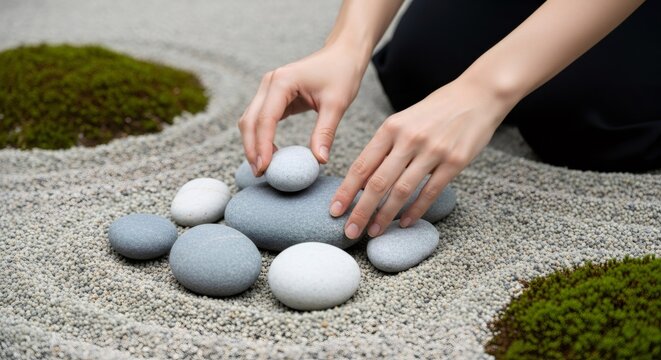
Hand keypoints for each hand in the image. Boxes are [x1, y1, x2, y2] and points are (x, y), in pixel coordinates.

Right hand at [238, 44, 365, 175]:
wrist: (342, 54)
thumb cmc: (341, 73)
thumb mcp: (336, 104)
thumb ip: (325, 132)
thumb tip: (319, 160)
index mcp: (281, 82)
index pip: (265, 119)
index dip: (262, 146)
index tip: (265, 168)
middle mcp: (269, 83)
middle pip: (250, 121)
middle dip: (252, 149)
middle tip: (261, 174)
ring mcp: (268, 89)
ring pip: (250, 121)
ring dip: (253, 144)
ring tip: (263, 168)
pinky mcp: (273, 96)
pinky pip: (260, 119)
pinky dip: (261, 137)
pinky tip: (270, 154)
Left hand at [329, 77, 515, 238]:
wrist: (478, 95)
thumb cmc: (436, 110)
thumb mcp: (404, 120)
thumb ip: (385, 146)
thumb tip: (363, 178)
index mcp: (391, 128)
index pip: (361, 165)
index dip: (346, 191)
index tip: (334, 210)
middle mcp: (408, 139)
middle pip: (377, 182)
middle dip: (360, 210)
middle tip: (349, 231)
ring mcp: (432, 151)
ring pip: (401, 191)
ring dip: (385, 216)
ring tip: (373, 232)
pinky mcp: (454, 161)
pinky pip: (429, 192)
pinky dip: (415, 210)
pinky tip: (404, 223)